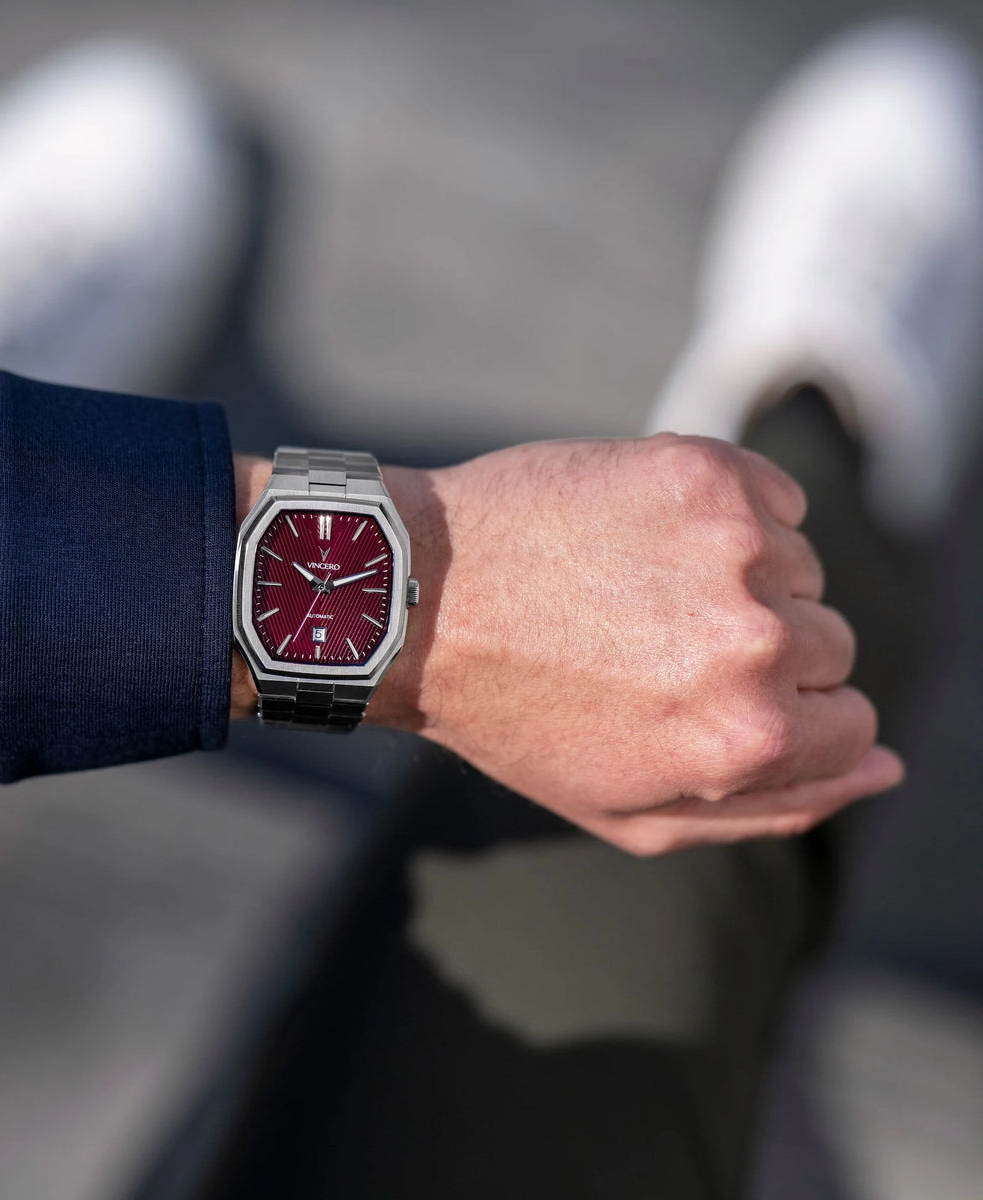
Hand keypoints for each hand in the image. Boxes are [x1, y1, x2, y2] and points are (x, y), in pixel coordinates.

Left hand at [233, 438, 903, 855]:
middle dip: (756, 652)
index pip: (851, 723)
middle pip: (829, 644)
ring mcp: (733, 546)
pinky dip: (726, 517)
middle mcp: (755, 644)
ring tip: (632, 592)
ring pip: (797, 569)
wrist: (418, 598)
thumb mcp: (631, 810)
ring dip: (736, 580)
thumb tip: (883, 764)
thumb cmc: (515, 714)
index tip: (708, 696)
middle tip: (650, 646)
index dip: (779, 713)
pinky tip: (641, 539)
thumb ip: (773, 805)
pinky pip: (772, 499)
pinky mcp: (703, 471)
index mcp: (747, 742)